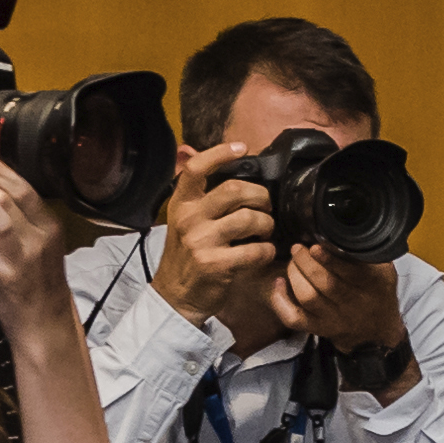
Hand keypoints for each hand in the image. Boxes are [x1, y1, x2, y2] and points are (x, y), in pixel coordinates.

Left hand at [0, 156, 72, 339]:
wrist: (47, 320)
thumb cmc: (40, 280)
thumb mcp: (43, 244)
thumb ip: (26, 219)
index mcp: (49, 228)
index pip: (27, 192)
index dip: (3, 172)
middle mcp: (39, 241)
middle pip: (13, 201)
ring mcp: (23, 262)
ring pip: (2, 224)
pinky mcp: (6, 283)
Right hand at [151, 144, 281, 328]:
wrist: (176, 295)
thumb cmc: (188, 255)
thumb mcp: (184, 220)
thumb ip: (200, 195)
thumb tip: (209, 159)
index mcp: (181, 204)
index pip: (197, 168)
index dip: (220, 153)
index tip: (242, 147)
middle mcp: (188, 218)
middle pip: (234, 190)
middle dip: (261, 196)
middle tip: (267, 207)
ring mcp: (200, 241)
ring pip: (249, 219)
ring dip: (267, 224)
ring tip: (266, 232)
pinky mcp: (215, 264)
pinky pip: (256, 250)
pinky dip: (268, 251)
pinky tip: (264, 253)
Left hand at [270, 244, 411, 377]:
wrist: (375, 329)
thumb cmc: (376, 291)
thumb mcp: (383, 269)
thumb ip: (366, 253)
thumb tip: (339, 232)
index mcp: (373, 285)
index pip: (352, 272)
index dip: (330, 259)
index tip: (315, 247)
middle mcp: (354, 304)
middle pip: (325, 283)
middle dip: (306, 262)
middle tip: (298, 249)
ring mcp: (334, 318)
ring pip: (308, 297)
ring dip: (295, 275)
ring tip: (293, 261)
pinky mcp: (318, 328)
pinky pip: (295, 318)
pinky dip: (281, 301)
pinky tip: (279, 283)